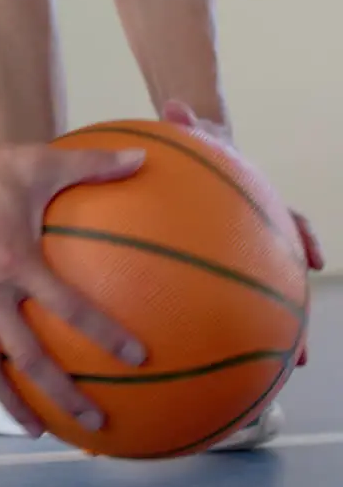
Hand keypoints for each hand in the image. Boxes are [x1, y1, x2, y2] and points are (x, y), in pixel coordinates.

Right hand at [0, 138, 148, 436]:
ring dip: (11, 399)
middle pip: (25, 356)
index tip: (136, 358)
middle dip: (60, 394)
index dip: (102, 334)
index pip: (67, 306)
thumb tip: (142, 158)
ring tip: (36, 427)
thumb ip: (95, 164)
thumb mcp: (44, 160)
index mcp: (15, 259)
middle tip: (93, 422)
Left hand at [161, 101, 320, 367]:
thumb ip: (186, 128)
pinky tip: (191, 366)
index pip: (290, 222)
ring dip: (266, 344)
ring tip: (267, 381)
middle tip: (302, 353)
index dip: (303, 240)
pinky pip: (212, 310)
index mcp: (257, 208)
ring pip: (257, 307)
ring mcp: (237, 261)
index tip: (314, 261)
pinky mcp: (210, 278)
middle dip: (294, 318)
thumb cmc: (189, 153)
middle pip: (284, 282)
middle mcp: (255, 241)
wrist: (184, 164)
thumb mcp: (189, 140)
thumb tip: (172, 105)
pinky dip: (212, 339)